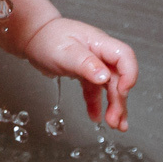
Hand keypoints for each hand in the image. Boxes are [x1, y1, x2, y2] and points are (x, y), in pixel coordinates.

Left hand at [22, 15, 137, 131]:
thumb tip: (104, 76)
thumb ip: (86, 63)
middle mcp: (101, 54)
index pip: (125, 57)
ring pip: (109, 87)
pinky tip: (96, 116)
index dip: (128, 75)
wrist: (33, 37)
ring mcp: (94, 64)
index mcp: (100, 43)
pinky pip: (94, 91)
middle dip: (119, 100)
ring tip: (115, 124)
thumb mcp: (66, 51)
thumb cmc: (48, 38)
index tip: (122, 92)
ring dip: (114, 106)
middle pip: (118, 77)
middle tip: (115, 121)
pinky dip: (96, 104)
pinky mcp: (85, 73)